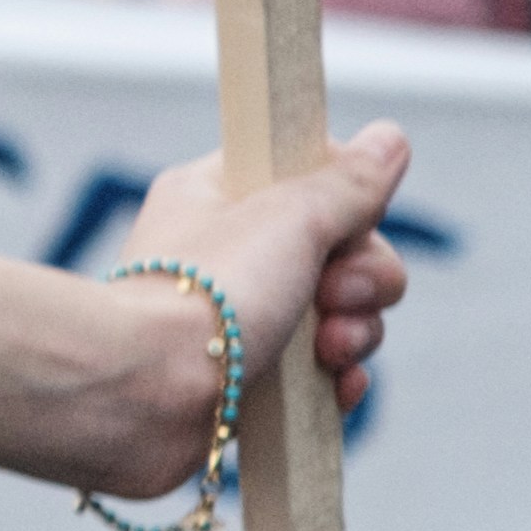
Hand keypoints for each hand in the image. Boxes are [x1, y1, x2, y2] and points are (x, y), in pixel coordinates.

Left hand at [105, 119, 409, 488]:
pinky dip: (337, 379)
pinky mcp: (248, 376)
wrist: (142, 393)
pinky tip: (334, 385)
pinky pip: (322, 373)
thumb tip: (389, 137)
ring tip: (326, 349)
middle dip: (363, 279)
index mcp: (216, 195)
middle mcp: (226, 253)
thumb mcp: (289, 218)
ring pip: (339, 315)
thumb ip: (346, 182)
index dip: (347, 204)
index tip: (347, 221)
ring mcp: (236, 318)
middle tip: (334, 295)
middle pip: (341, 253)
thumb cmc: (205, 294)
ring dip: (355, 332)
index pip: (309, 180)